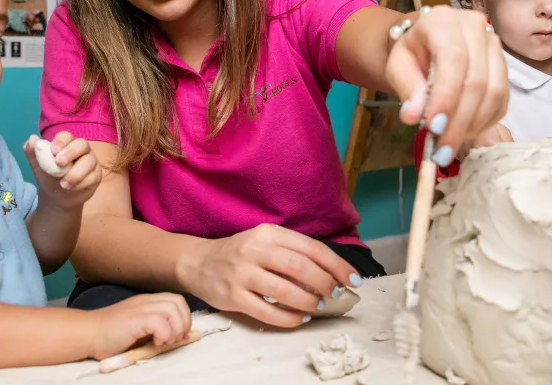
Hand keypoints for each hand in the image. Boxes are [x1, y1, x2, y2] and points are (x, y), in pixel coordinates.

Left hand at [23, 132, 103, 209]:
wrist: (57, 197)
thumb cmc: (48, 177)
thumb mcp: (37, 166)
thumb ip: (33, 153)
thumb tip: (32, 139)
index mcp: (66, 144)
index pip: (66, 136)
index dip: (61, 142)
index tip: (52, 151)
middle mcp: (81, 150)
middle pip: (82, 144)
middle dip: (71, 152)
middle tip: (59, 163)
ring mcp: (91, 162)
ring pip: (90, 161)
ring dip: (76, 173)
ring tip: (63, 184)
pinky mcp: (96, 175)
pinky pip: (93, 176)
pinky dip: (81, 183)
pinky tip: (71, 188)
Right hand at [87, 293, 191, 359]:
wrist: (88, 334)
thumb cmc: (111, 336)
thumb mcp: (139, 329)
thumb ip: (156, 328)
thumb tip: (178, 336)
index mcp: (147, 302)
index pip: (176, 300)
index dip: (183, 317)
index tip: (179, 335)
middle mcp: (145, 301)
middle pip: (178, 302)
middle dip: (183, 322)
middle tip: (174, 340)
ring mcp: (139, 308)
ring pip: (172, 309)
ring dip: (175, 328)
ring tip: (164, 341)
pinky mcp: (135, 318)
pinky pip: (160, 321)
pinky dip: (163, 333)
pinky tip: (154, 342)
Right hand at [176, 224, 358, 327]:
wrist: (197, 262)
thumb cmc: (240, 253)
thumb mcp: (265, 242)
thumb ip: (293, 253)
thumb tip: (332, 276)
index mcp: (268, 233)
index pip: (311, 248)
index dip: (337, 265)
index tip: (353, 280)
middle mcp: (254, 250)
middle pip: (300, 267)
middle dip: (325, 284)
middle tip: (334, 295)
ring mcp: (242, 274)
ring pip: (285, 290)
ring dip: (309, 302)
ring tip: (317, 306)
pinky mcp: (233, 297)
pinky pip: (267, 311)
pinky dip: (289, 318)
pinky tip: (298, 318)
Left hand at [387, 6, 508, 166]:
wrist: (425, 42)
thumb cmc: (410, 53)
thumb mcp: (397, 66)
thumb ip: (405, 88)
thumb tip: (413, 116)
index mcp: (444, 21)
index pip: (454, 59)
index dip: (446, 96)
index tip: (434, 128)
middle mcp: (476, 28)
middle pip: (478, 80)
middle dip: (460, 120)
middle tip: (442, 149)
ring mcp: (494, 46)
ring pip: (495, 91)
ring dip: (474, 125)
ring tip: (451, 146)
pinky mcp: (504, 66)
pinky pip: (502, 100)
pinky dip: (485, 122)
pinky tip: (465, 134)